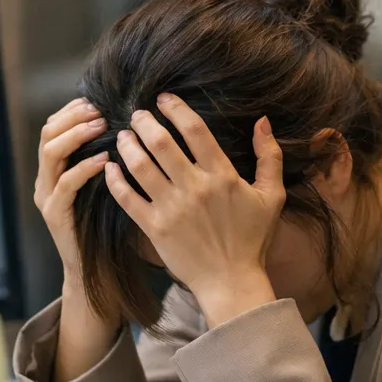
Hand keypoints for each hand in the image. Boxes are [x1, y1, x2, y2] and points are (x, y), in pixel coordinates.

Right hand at [33, 97, 109, 304]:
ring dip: (77, 135)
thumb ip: (111, 159)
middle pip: (48, 133)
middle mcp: (45, 181)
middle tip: (100, 109)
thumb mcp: (108, 186)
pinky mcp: (55, 215)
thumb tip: (133, 125)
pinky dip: (84, 167)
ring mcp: (47, 197)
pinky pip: (66, 184)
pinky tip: (105, 159)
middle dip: (73, 117)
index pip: (54, 128)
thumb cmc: (110, 227)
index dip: (73, 111)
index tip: (97, 100)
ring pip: (50, 153)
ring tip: (102, 126)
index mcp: (55, 170)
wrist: (98, 271)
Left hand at [107, 94, 282, 326]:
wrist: (232, 282)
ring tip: (123, 135)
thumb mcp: (271, 197)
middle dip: (145, 122)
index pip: (195, 131)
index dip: (176, 109)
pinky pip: (127, 199)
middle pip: (161, 143)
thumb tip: (263, 122)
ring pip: (140, 167)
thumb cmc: (253, 240)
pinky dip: (115, 180)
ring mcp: (172, 209)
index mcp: (222, 176)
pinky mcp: (155, 229)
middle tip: (137, 113)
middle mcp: (194, 188)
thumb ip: (270, 157)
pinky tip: (110, 167)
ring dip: (128, 145)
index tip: (164, 99)